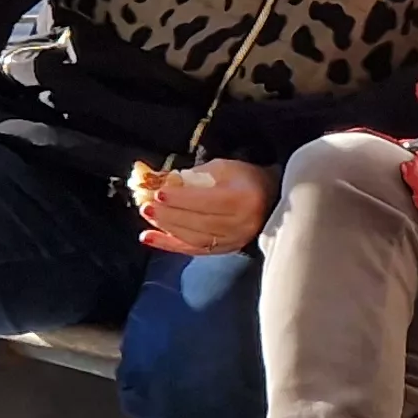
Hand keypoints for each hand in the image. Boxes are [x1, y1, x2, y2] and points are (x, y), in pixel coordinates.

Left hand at [139, 160, 273, 255]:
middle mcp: (241, 223)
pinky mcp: (225, 250)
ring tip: (148, 218)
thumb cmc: (244, 179)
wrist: (269, 200)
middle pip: (200, 222)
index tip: (159, 193)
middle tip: (147, 206)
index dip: (182, 199)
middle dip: (170, 214)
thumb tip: (161, 182)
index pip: (209, 201)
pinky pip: (193, 250)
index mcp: (244, 198)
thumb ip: (194, 176)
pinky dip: (169, 244)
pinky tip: (148, 238)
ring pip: (195, 238)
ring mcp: (233, 240)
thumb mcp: (222, 168)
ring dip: (167, 229)